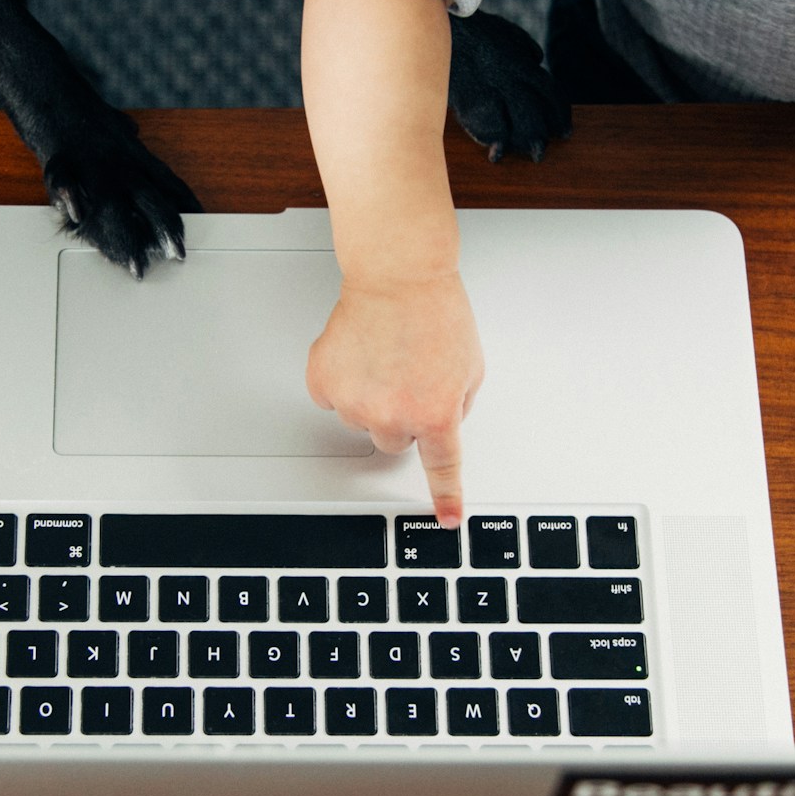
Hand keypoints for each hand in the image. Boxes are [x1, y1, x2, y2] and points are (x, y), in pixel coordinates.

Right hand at [306, 273, 483, 525]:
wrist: (397, 276)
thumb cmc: (435, 311)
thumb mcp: (471, 367)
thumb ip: (456, 404)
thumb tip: (438, 420)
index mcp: (436, 414)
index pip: (442, 468)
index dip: (445, 498)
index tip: (447, 519)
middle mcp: (392, 416)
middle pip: (393, 441)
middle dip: (401, 415)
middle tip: (407, 375)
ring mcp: (353, 402)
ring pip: (360, 419)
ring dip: (370, 395)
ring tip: (384, 355)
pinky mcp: (323, 382)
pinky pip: (331, 398)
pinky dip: (342, 379)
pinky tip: (359, 353)